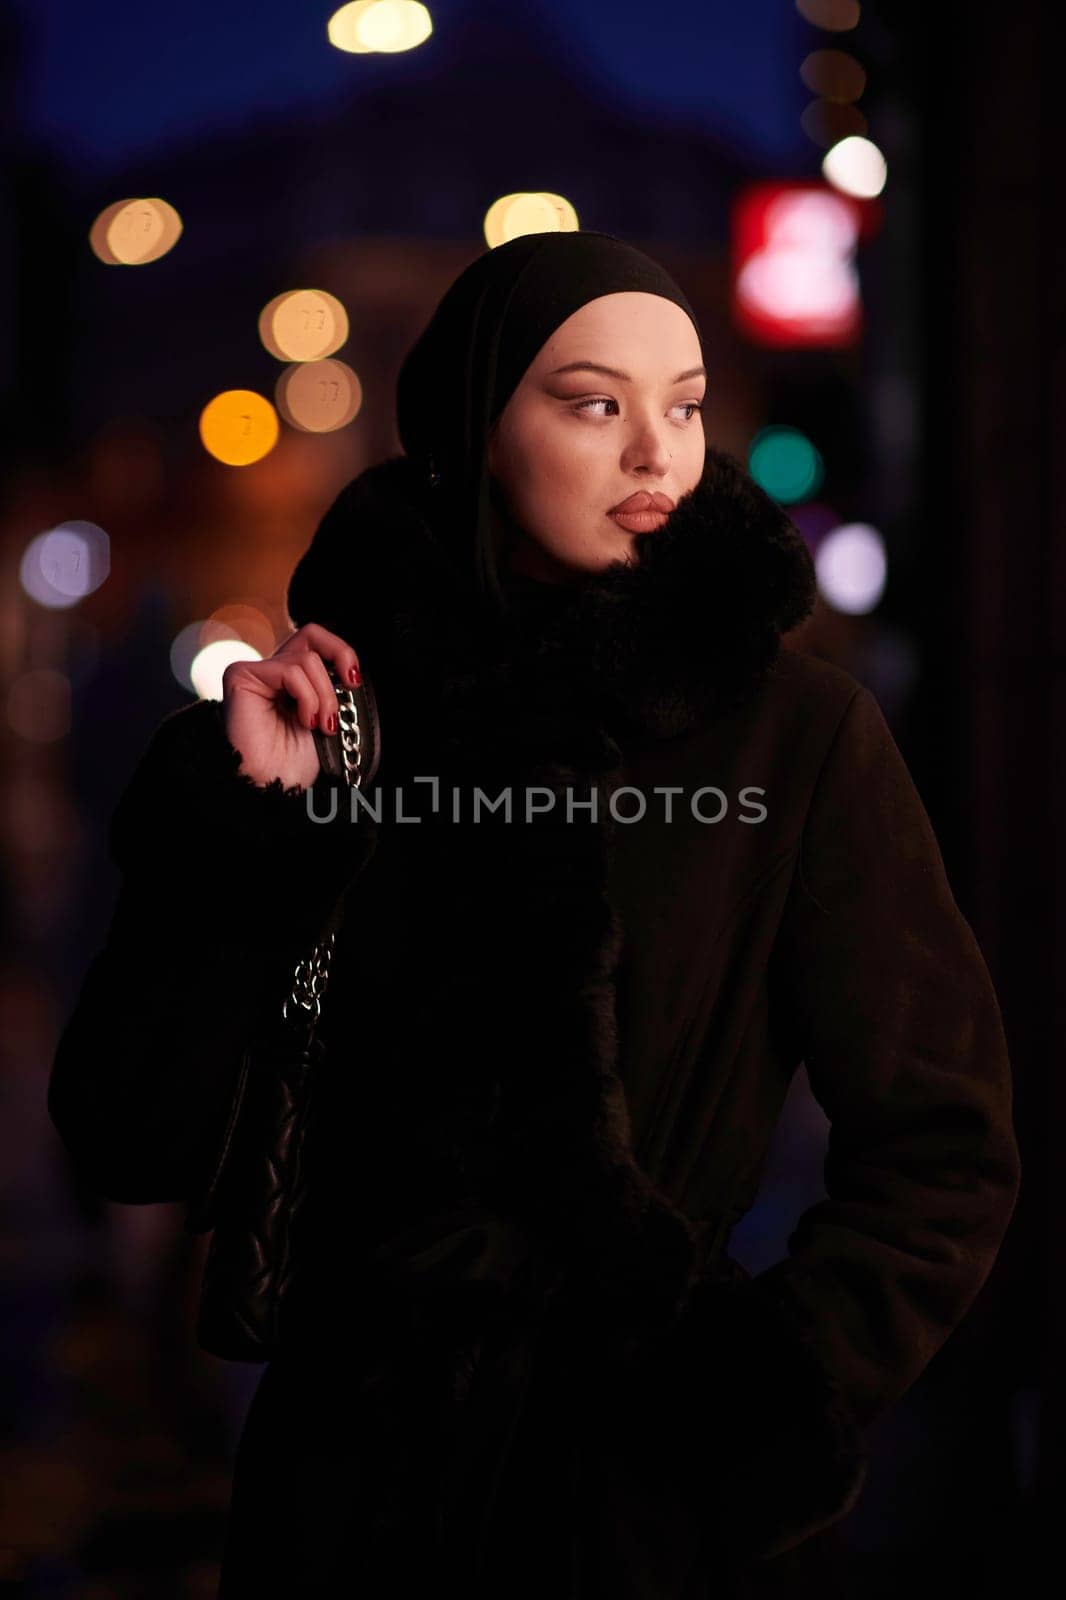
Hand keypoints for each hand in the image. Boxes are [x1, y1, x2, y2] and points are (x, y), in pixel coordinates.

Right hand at [221, 623, 361, 790]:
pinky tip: (304, 721)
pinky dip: (307, 698)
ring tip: (319, 725)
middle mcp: (270, 671)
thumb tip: (352, 672)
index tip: (354, 682)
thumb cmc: (294, 763)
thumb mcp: (327, 718)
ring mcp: (255, 671)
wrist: (272, 786)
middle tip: (349, 685)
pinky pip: (290, 671)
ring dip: (324, 696)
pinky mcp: (241, 675)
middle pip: (310, 633)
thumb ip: (333, 689)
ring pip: (307, 659)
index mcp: (290, 681)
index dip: (341, 652)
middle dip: (339, 654)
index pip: (316, 643)